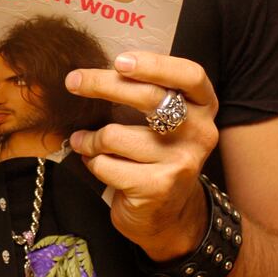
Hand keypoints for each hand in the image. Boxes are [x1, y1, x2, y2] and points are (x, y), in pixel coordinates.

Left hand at [64, 51, 218, 261]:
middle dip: (102, 85)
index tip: (120, 61)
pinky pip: (106, 164)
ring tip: (84, 142)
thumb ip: (150, 94)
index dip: (155, 65)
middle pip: (147, 97)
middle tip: (73, 81)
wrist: (170, 215)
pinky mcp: (157, 187)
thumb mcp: (167, 122)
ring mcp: (180, 162)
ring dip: (89, 138)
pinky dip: (92, 162)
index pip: (189, 76)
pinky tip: (96, 163)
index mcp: (203, 108)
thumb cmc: (158, 156)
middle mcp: (199, 132)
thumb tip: (100, 70)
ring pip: (115, 135)